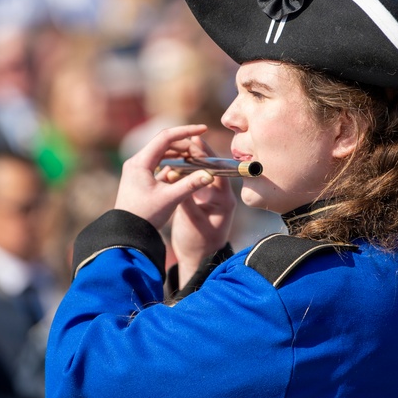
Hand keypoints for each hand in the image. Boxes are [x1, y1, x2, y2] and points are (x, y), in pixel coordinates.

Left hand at [114, 125, 217, 230]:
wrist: (128, 234)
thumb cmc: (146, 216)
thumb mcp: (170, 199)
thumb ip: (190, 184)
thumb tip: (210, 174)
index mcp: (140, 162)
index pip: (166, 137)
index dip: (186, 131)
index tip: (204, 129)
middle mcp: (136, 162)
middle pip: (164, 143)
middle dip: (185, 145)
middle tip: (203, 153)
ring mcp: (137, 169)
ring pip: (162, 153)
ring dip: (180, 154)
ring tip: (197, 159)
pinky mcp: (140, 178)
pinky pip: (158, 163)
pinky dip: (173, 163)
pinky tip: (185, 169)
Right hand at [169, 140, 236, 284]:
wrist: (198, 259)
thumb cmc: (197, 243)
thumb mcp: (192, 221)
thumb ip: (185, 199)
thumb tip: (173, 176)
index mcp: (224, 200)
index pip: (219, 171)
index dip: (208, 155)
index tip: (197, 141)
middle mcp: (221, 195)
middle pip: (212, 168)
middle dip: (200, 153)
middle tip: (188, 137)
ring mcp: (212, 197)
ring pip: (203, 173)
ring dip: (192, 160)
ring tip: (180, 146)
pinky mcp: (203, 199)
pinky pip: (196, 180)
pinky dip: (187, 171)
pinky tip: (175, 161)